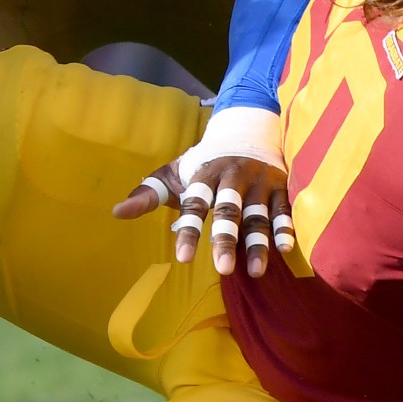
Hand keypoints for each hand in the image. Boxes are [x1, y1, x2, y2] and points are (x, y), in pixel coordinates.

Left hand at [113, 106, 293, 276]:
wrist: (246, 130)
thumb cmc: (204, 162)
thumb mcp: (175, 173)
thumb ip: (148, 193)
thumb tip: (116, 212)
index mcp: (204, 173)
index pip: (194, 205)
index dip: (188, 231)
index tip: (183, 258)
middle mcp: (233, 176)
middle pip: (229, 210)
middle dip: (226, 239)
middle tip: (223, 269)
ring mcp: (259, 180)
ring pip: (259, 215)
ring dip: (258, 243)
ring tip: (255, 272)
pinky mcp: (281, 186)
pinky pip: (284, 209)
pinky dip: (286, 228)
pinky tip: (286, 251)